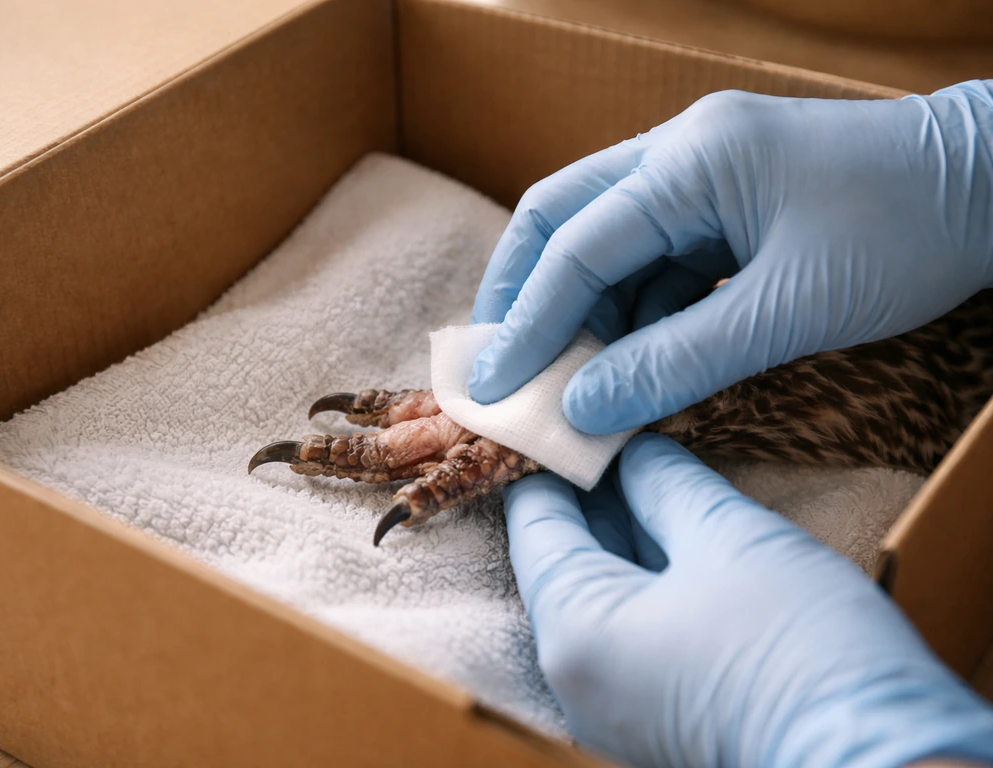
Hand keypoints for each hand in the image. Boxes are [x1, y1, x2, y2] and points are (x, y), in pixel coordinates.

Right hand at [469, 81, 992, 433]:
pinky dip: (628, 314)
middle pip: (563, 218)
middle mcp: (679, 154)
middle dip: (522, 296)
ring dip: (576, 313)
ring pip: (602, 243)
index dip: (527, 323)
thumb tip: (586, 409)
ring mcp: (698, 176)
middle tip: (497, 366)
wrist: (990, 189)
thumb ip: (678, 362)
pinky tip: (622, 361)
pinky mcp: (720, 207)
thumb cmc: (906, 234)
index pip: (577, 245)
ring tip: (560, 381)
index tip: (492, 388)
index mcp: (692, 161)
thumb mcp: (790, 310)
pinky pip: (651, 260)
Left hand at [505, 434, 992, 767]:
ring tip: (646, 469)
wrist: (881, 765)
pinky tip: (675, 533)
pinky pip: (631, 631)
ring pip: (602, 594)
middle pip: (566, 559)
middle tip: (615, 430)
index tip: (569, 414)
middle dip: (594, 494)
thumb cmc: (799, 647)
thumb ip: (666, 484)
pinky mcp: (656, 716)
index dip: (553, 459)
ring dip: (624, 535)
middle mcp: (576, 677)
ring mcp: (614, 704)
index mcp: (574, 630)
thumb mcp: (729, 536)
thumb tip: (636, 451)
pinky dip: (645, 580)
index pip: (535, 522)